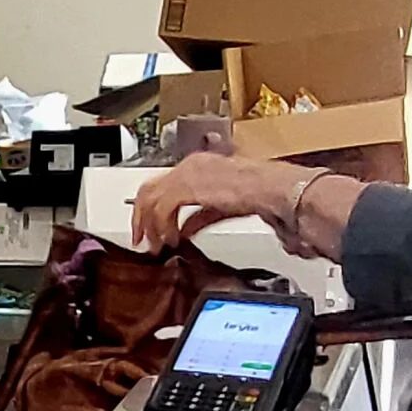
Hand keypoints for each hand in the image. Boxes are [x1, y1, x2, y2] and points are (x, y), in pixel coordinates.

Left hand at [131, 153, 298, 250]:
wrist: (270, 188)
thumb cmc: (257, 193)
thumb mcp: (219, 207)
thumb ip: (197, 218)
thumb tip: (182, 230)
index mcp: (196, 165)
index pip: (161, 184)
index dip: (150, 209)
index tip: (149, 229)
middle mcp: (188, 166)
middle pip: (148, 190)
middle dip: (141, 217)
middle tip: (141, 239)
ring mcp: (186, 174)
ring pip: (151, 199)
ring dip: (150, 225)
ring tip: (156, 244)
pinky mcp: (187, 186)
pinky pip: (163, 208)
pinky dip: (162, 226)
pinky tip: (171, 240)